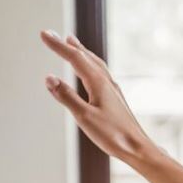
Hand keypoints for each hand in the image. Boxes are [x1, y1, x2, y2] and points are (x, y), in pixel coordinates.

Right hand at [40, 31, 158, 166]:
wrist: (138, 148)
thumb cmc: (114, 135)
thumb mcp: (84, 117)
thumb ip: (66, 97)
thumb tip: (49, 78)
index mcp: (99, 83)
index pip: (75, 58)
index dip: (58, 46)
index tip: (44, 34)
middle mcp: (107, 82)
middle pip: (85, 57)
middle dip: (67, 45)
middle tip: (52, 34)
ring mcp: (113, 90)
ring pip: (95, 63)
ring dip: (82, 51)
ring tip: (72, 43)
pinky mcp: (116, 98)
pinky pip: (101, 73)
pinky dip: (92, 64)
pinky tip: (92, 70)